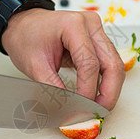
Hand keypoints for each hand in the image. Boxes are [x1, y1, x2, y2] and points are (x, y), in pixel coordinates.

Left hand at [1, 8, 124, 110]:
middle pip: (112, 64)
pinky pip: (109, 64)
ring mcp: (97, 31)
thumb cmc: (25, 38)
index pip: (90, 64)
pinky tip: (97, 96)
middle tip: (97, 114)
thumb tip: (69, 111)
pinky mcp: (98, 40)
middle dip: (108, 93)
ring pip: (116, 65)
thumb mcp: (35, 66)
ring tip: (97, 108)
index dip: (88, 91)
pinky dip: (106, 82)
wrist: (23, 25)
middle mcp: (91, 25)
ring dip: (110, 90)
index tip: (81, 110)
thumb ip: (53, 89)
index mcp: (73, 25)